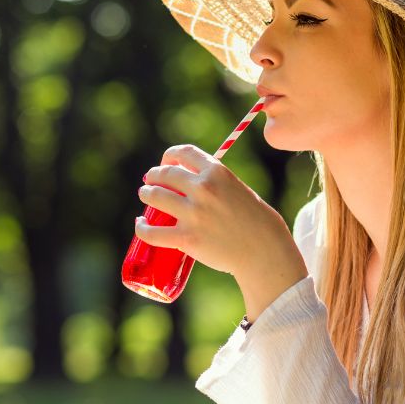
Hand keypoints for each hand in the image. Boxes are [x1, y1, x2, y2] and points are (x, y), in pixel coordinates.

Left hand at [135, 144, 307, 320]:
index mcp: (217, 172)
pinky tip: (141, 225)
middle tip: (150, 182)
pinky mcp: (187, 238)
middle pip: (165, 174)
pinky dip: (142, 228)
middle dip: (153, 176)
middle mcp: (203, 188)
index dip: (169, 156)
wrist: (263, 250)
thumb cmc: (255, 221)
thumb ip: (217, 184)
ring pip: (154, 197)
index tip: (165, 163)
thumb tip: (193, 184)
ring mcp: (194, 213)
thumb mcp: (238, 189)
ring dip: (145, 194)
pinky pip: (152, 232)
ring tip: (145, 196)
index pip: (183, 152)